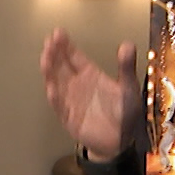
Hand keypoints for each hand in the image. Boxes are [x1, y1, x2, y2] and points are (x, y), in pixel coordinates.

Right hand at [40, 29, 138, 159]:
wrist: (121, 141)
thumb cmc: (124, 113)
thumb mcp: (129, 88)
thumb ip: (126, 67)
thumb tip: (127, 44)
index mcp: (90, 75)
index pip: (74, 57)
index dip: (66, 46)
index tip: (58, 33)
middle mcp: (77, 85)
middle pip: (61, 67)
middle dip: (54, 54)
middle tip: (49, 41)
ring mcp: (71, 101)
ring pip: (56, 83)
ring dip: (50, 71)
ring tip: (46, 59)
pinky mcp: (69, 118)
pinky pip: (60, 107)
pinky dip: (56, 98)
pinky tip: (52, 88)